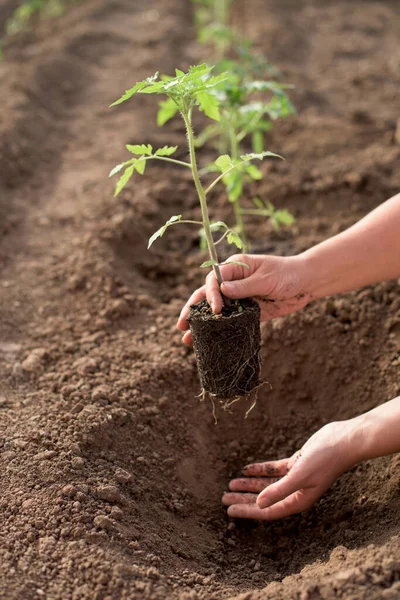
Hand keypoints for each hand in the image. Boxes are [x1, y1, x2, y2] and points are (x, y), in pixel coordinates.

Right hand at [177, 253, 311, 344]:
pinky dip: (219, 331)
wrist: (306, 283)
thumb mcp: (267, 278)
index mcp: (235, 268)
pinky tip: (208, 342)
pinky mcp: (248, 312)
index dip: (210, 294)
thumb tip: (222, 291)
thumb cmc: (288, 274)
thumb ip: (246, 286)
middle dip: (192, 309)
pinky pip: (230, 322)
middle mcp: (233, 283)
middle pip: (207, 295)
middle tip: (181, 325)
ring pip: (215, 311)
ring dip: (201, 324)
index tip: (215, 310)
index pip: (214, 280)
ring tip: (187, 338)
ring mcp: (239, 298)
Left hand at [222, 420, 358, 519]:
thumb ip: (279, 490)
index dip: (247, 511)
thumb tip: (258, 505)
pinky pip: (273, 470)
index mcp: (298, 500)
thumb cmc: (325, 460)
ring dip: (249, 484)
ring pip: (267, 484)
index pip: (267, 510)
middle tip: (223, 498)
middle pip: (264, 499)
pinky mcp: (296, 464)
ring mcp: (295, 478)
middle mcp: (295, 492)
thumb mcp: (299, 475)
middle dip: (243, 499)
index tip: (229, 510)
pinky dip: (260, 470)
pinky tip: (246, 469)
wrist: (343, 441)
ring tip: (231, 484)